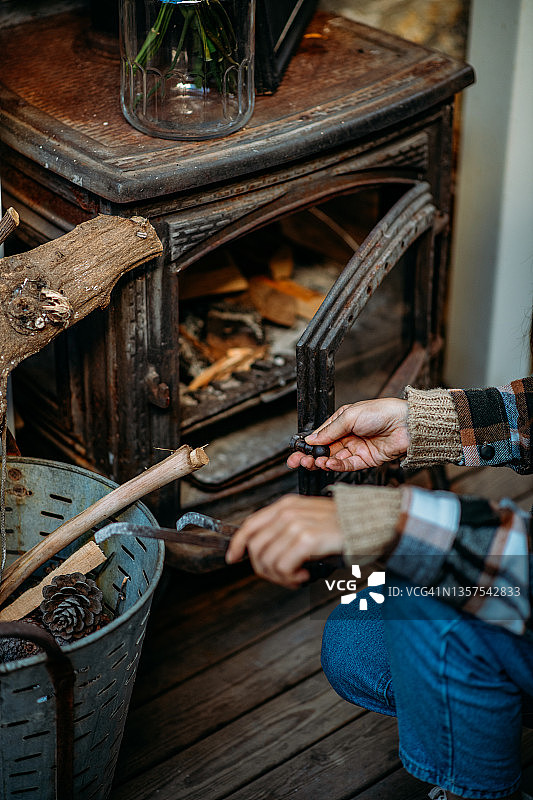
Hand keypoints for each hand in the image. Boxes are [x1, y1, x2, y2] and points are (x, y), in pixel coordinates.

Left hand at [225, 495, 342, 588]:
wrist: (370, 524)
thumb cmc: (342, 527)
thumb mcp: (308, 520)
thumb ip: (285, 530)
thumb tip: (264, 553)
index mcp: (286, 505)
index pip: (250, 524)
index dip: (237, 544)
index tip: (233, 558)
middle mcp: (287, 512)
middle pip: (256, 547)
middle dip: (264, 569)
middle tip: (283, 577)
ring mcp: (296, 524)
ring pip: (267, 560)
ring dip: (280, 576)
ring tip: (297, 577)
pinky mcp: (307, 539)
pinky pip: (283, 566)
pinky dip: (291, 577)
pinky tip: (305, 575)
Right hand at [287, 397, 408, 471]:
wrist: (406, 424)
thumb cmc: (382, 412)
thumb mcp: (350, 415)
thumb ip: (330, 429)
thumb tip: (312, 439)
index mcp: (343, 421)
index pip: (321, 435)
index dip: (308, 444)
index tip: (297, 451)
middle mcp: (349, 435)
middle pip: (324, 449)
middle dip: (310, 456)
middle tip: (298, 462)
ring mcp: (357, 448)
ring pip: (334, 458)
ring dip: (322, 462)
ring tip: (314, 462)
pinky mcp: (366, 460)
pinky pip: (347, 465)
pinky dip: (337, 465)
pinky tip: (329, 463)